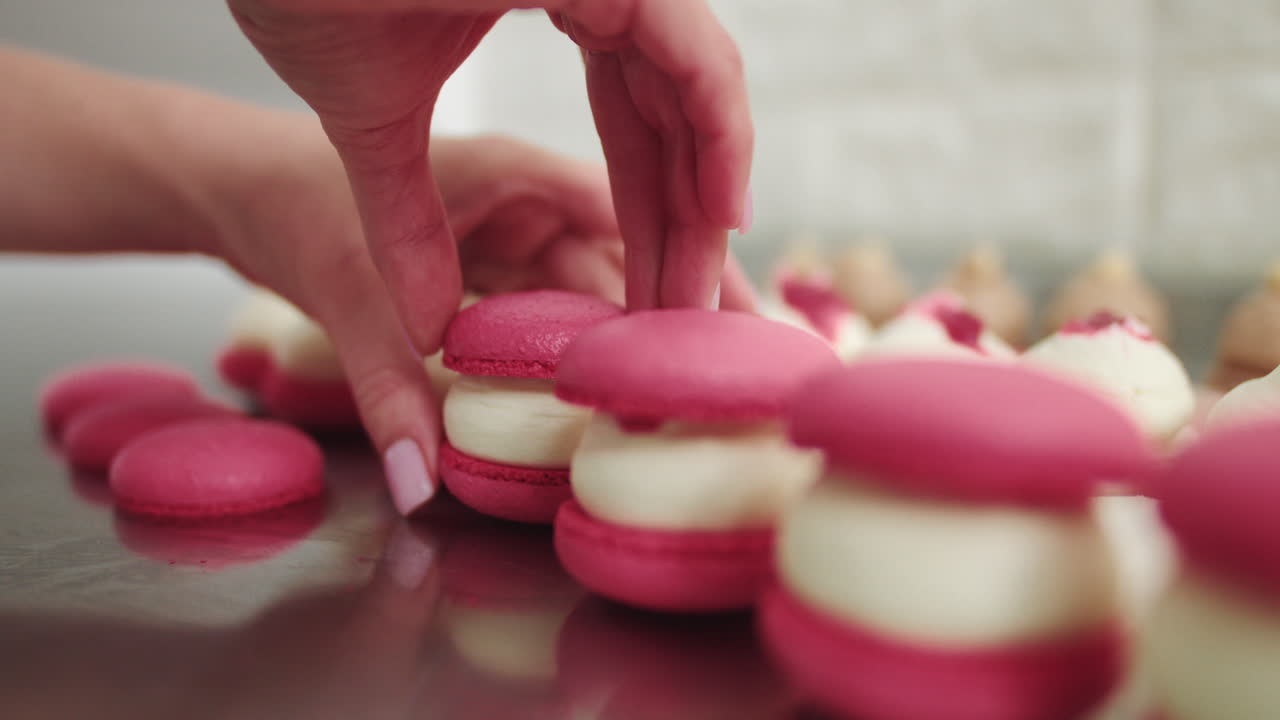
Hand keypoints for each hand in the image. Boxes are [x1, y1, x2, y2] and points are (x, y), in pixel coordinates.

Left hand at [216, 119, 753, 515]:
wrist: (244, 192)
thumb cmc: (293, 203)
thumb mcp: (345, 291)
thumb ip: (386, 381)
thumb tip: (420, 477)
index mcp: (517, 171)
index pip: (635, 199)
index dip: (693, 249)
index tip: (733, 311)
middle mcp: (535, 199)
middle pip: (643, 245)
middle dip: (696, 296)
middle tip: (752, 356)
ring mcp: (525, 234)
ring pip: (612, 280)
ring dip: (656, 324)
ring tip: (710, 375)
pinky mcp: (507, 269)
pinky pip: (573, 305)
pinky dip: (605, 339)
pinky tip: (633, 379)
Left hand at [227, 0, 754, 349]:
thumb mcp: (359, 110)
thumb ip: (404, 224)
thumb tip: (432, 340)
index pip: (694, 65)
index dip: (723, 156)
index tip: (720, 243)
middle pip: (687, 93)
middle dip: (690, 205)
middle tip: (679, 305)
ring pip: (663, 91)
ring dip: (668, 189)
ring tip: (659, 286)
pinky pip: (625, 76)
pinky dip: (639, 146)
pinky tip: (640, 215)